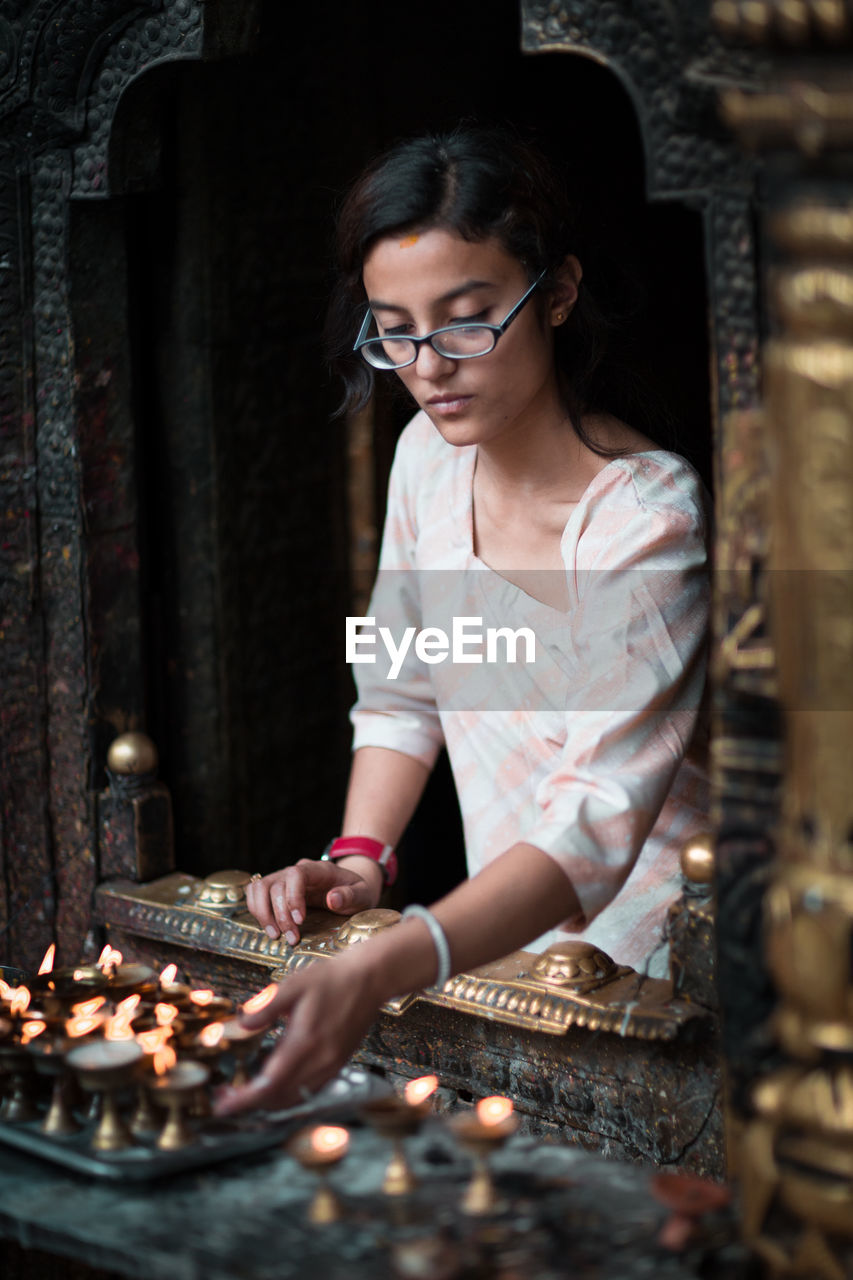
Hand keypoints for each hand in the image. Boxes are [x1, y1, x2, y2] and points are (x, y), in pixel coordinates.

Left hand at [213, 952, 382, 1115]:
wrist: (369, 980)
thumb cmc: (333, 979)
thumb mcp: (294, 985)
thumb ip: (266, 1007)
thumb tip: (240, 1024)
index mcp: (306, 1042)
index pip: (270, 1083)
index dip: (245, 1099)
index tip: (224, 1105)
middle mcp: (320, 1061)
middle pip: (280, 1098)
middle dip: (250, 1103)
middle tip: (226, 1096)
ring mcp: (331, 1066)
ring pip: (294, 1098)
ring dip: (268, 1101)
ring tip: (245, 1093)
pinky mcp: (337, 1065)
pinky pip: (309, 1092)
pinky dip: (287, 1096)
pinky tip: (275, 1085)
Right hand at [246, 857, 381, 943]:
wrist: (350, 889)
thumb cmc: (356, 892)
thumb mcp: (362, 894)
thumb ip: (350, 895)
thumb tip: (333, 899)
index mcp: (318, 869)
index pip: (296, 874)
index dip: (293, 897)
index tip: (299, 920)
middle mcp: (297, 870)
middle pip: (275, 885)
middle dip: (280, 914)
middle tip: (291, 938)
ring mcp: (284, 878)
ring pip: (260, 888)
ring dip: (263, 914)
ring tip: (275, 936)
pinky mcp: (276, 889)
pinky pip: (256, 893)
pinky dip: (257, 910)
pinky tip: (269, 927)